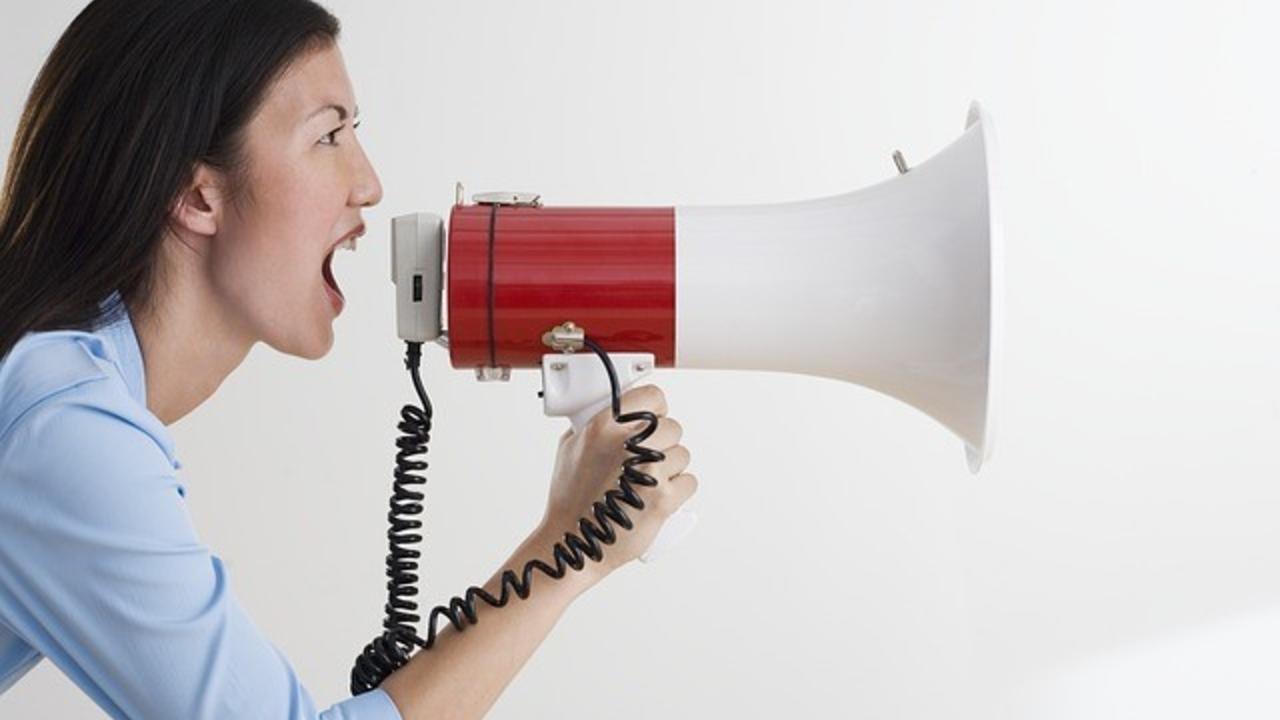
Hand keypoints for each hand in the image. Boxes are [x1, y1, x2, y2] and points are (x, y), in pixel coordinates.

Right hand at [537, 384, 696, 580]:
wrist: (577, 543)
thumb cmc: (571, 501)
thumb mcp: (571, 448)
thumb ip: (596, 424)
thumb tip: (620, 412)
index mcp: (604, 427)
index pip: (653, 396)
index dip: (656, 409)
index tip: (651, 420)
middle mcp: (628, 445)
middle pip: (673, 427)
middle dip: (663, 443)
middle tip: (647, 459)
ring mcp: (649, 472)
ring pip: (683, 455)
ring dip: (671, 468)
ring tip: (646, 483)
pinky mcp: (664, 498)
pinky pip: (689, 482)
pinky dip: (678, 491)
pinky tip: (657, 497)